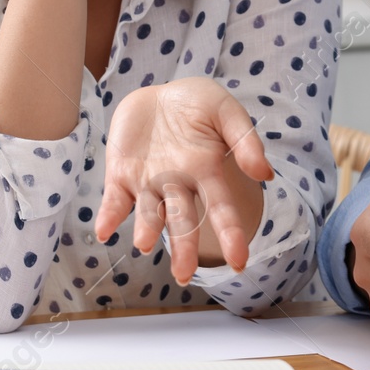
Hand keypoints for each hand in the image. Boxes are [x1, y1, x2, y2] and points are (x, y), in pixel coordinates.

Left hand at [95, 77, 270, 283]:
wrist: (159, 93)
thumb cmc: (199, 104)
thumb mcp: (226, 111)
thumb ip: (245, 139)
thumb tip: (265, 174)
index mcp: (205, 172)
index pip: (221, 208)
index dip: (230, 234)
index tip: (239, 262)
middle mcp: (177, 184)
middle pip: (183, 221)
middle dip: (184, 248)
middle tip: (183, 275)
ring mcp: (147, 182)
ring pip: (148, 213)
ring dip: (146, 229)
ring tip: (143, 243)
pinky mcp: (121, 174)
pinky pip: (114, 200)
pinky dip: (109, 216)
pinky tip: (104, 230)